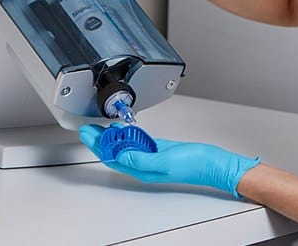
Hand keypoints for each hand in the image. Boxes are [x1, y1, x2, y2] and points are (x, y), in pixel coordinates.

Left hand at [79, 124, 259, 198]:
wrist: (212, 162)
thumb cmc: (193, 164)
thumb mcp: (165, 160)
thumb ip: (142, 158)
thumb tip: (121, 154)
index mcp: (142, 169)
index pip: (112, 157)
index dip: (97, 146)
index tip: (87, 134)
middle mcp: (143, 164)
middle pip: (114, 152)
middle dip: (98, 141)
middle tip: (86, 129)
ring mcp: (150, 156)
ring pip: (123, 147)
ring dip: (109, 138)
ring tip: (97, 128)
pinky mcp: (158, 149)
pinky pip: (136, 142)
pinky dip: (126, 135)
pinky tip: (121, 130)